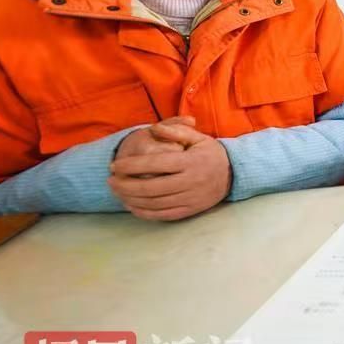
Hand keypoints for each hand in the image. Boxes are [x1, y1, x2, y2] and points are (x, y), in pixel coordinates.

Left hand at [108, 120, 231, 220]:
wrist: (234, 174)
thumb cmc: (211, 153)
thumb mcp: (198, 137)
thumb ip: (176, 131)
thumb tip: (154, 129)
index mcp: (190, 162)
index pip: (155, 164)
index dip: (131, 165)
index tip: (114, 165)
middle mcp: (190, 182)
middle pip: (150, 187)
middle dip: (125, 185)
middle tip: (109, 181)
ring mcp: (190, 199)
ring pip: (154, 203)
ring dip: (131, 199)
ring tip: (117, 192)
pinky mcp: (190, 211)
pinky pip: (163, 215)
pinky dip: (144, 213)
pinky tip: (131, 206)